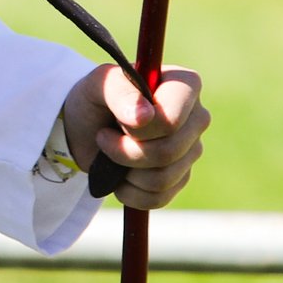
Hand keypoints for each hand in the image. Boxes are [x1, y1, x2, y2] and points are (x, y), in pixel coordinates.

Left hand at [61, 64, 207, 209]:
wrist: (85, 127)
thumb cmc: (96, 98)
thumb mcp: (98, 84)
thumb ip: (119, 91)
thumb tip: (144, 116)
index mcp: (185, 85)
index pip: (170, 122)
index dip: (139, 131)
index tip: (117, 122)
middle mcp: (197, 117)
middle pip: (168, 152)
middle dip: (126, 152)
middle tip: (104, 138)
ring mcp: (192, 149)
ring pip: (163, 178)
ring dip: (125, 171)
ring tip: (111, 153)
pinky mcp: (182, 176)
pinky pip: (160, 198)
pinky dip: (130, 192)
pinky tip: (119, 175)